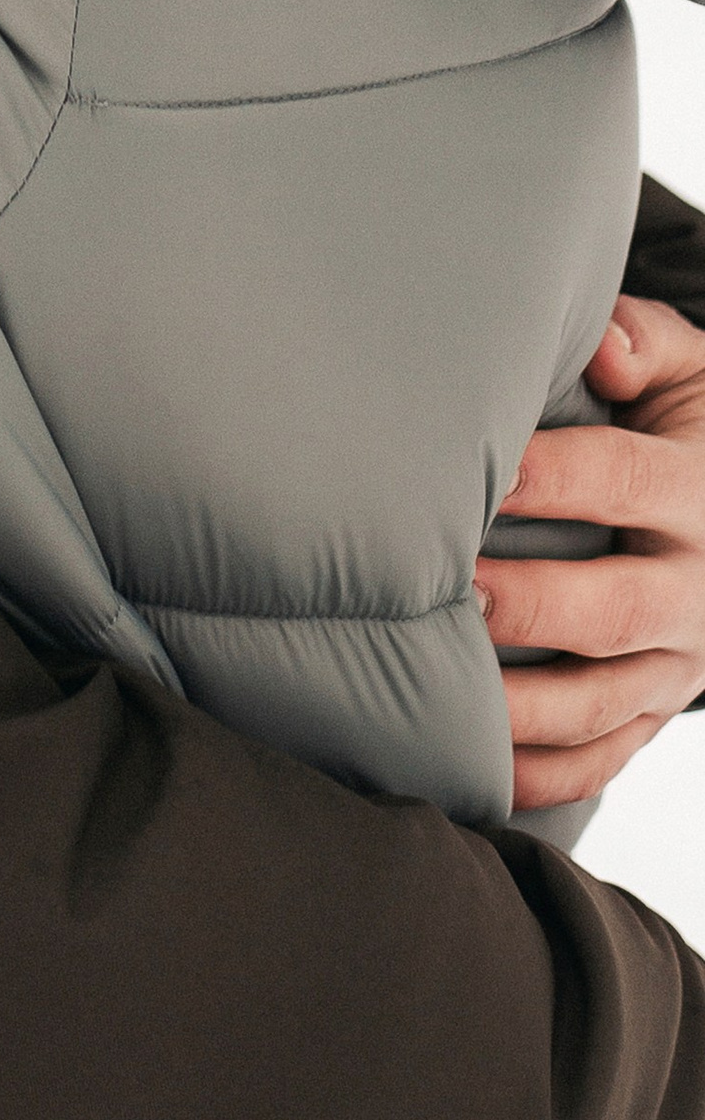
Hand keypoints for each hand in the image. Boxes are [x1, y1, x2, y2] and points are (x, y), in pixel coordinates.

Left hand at [480, 297, 704, 810]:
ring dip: (521, 706)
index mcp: (698, 493)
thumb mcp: (690, 375)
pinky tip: (472, 769)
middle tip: (450, 588)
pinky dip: (540, 775)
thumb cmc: (683, 426)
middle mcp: (696, 590)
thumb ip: (646, 345)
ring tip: (441, 687)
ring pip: (601, 705)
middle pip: (613, 609)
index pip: (625, 481)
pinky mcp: (654, 714)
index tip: (482, 472)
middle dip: (530, 604)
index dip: (554, 478)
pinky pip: (601, 760)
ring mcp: (677, 666)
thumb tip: (603, 350)